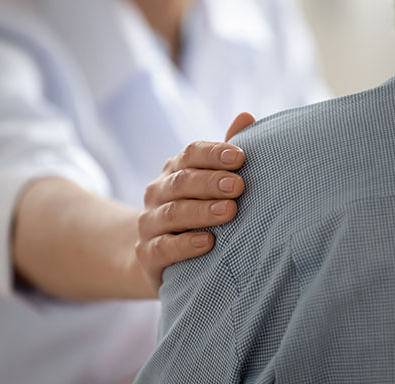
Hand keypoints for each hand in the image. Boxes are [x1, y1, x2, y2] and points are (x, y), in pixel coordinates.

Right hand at [135, 113, 255, 293]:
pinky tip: (207, 243)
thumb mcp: (211, 182)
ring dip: (202, 211)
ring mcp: (150, 223)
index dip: (214, 153)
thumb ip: (226, 154)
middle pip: (182, 182)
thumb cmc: (198, 211)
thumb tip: (246, 116)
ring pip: (173, 213)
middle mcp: (158, 192)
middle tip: (238, 186)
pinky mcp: (148, 254)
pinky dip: (184, 245)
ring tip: (229, 211)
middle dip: (211, 182)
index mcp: (175, 170)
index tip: (240, 157)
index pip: (191, 153)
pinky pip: (163, 247)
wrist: (162, 256)